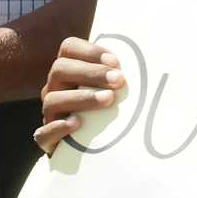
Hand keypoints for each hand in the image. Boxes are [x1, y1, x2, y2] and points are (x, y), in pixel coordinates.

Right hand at [35, 36, 126, 153]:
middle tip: (118, 81)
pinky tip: (76, 124)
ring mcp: (50, 113)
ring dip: (81, 98)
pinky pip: (42, 134)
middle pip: (59, 69)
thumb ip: (121, 74)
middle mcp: (55, 88)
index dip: (90, 51)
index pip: (68, 48)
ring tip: (107, 100)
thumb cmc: (108, 111)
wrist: (91, 149)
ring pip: (52, 100)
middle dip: (91, 73)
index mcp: (69, 70)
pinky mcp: (48, 139)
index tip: (116, 62)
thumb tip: (153, 62)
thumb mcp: (113, 89)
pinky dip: (57, 127)